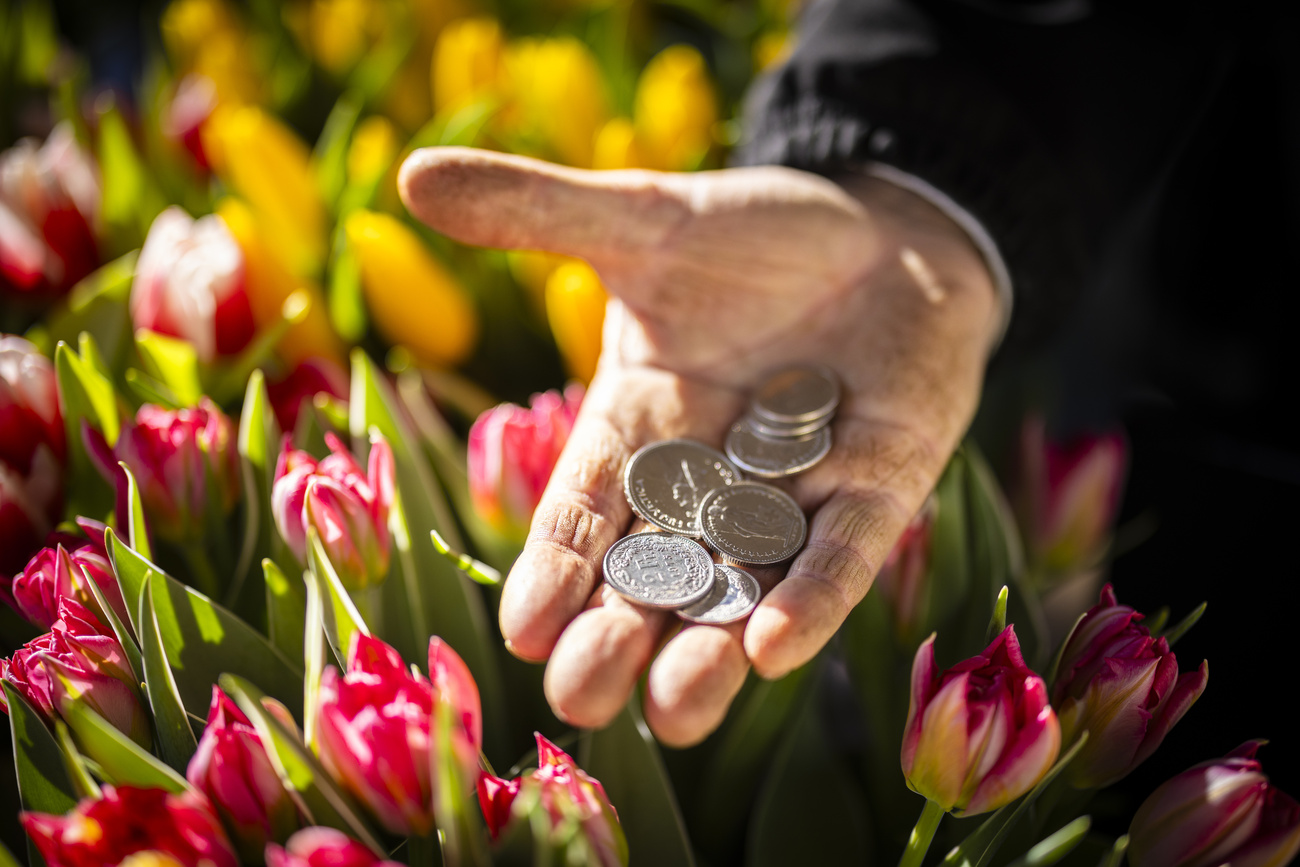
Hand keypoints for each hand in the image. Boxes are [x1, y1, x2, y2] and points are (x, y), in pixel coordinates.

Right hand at [399, 148, 1000, 745]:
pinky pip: (841, 553)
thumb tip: (416, 176)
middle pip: (654, 574)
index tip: (522, 632)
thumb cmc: (756, 237)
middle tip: (582, 701)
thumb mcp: (649, 220)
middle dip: (619, 635)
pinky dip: (811, 596)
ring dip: (710, 648)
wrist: (886, 236)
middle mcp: (707, 481)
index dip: (556, 567)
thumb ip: (544, 212)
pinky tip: (775, 648)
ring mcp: (794, 494)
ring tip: (672, 712)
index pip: (585, 508)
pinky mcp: (878, 487)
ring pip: (743, 586)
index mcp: (639, 427)